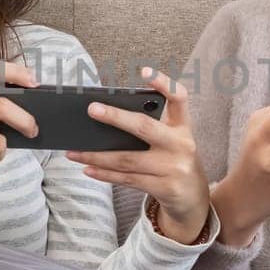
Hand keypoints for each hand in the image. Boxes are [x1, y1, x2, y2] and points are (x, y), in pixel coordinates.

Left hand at [64, 67, 210, 242]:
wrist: (194, 199)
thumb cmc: (175, 161)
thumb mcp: (172, 141)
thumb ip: (151, 129)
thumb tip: (107, 119)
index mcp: (183, 127)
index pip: (179, 98)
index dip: (164, 83)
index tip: (144, 71)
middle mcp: (181, 144)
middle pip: (144, 127)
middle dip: (115, 118)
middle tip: (92, 109)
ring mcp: (174, 168)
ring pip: (127, 159)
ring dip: (97, 155)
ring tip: (74, 151)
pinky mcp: (165, 188)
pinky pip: (127, 179)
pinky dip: (105, 174)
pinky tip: (88, 168)